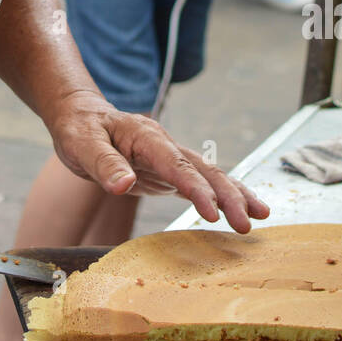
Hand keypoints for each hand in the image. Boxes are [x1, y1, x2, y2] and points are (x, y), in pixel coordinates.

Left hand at [49, 90, 270, 233]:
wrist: (81, 116)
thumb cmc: (79, 129)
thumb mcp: (81, 144)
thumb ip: (103, 164)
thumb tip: (123, 185)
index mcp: (146, 137)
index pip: (176, 164)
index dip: (196, 188)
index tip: (213, 213)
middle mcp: (164, 145)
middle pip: (203, 170)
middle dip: (228, 196)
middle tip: (248, 224)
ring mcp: (169, 158)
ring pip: (209, 175)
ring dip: (235, 194)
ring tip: (262, 216)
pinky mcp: (168, 171)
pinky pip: (199, 183)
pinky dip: (221, 196)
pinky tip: (239, 210)